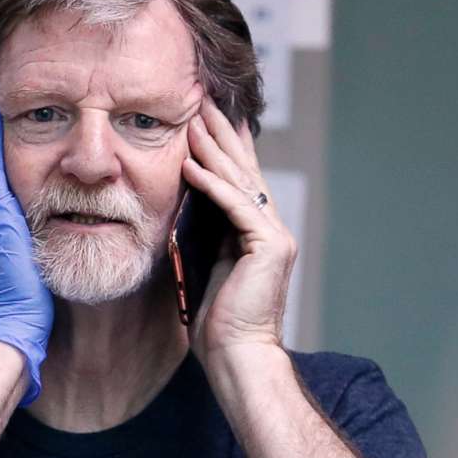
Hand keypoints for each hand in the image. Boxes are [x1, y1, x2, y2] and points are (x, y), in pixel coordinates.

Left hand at [179, 103, 296, 367]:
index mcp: (258, 236)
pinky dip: (211, 184)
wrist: (238, 358)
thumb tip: (182, 208)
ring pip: (240, 182)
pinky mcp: (268, 247)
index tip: (205, 119)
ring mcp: (274, 237)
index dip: (224, 148)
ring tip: (194, 119)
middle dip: (222, 134)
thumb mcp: (205, 269)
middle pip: (245, 171)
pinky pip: (235, 205)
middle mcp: (272, 230)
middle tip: (203, 100)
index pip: (241, 182)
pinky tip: (190, 163)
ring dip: (214, 148)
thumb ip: (203, 237)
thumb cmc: (218, 326)